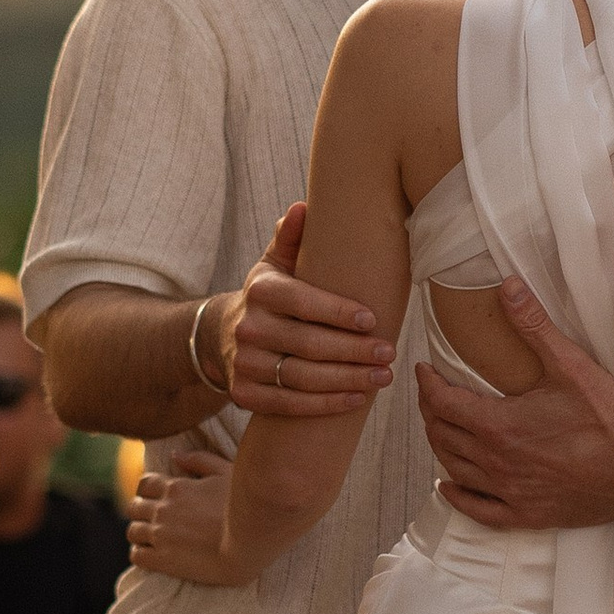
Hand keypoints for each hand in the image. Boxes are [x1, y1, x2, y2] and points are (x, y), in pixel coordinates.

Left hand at [127, 458, 246, 584]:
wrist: (252, 544)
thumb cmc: (247, 506)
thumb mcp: (228, 472)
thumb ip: (199, 461)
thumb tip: (175, 455)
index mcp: (176, 487)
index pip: (144, 484)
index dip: (148, 491)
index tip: (157, 499)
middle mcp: (163, 509)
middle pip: (134, 507)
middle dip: (142, 512)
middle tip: (155, 520)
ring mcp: (161, 535)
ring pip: (132, 531)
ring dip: (140, 533)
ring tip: (152, 539)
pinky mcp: (163, 560)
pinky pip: (137, 556)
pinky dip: (140, 554)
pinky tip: (152, 556)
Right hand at [204, 203, 393, 418]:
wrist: (225, 336)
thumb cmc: (269, 296)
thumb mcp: (275, 264)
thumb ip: (291, 238)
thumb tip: (302, 208)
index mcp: (261, 290)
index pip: (303, 302)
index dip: (338, 313)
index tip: (372, 320)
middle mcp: (248, 328)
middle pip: (309, 345)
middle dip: (354, 352)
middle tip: (389, 353)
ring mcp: (244, 364)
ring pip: (303, 378)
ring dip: (348, 381)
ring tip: (383, 377)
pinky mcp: (244, 395)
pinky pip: (290, 405)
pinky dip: (326, 405)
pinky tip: (357, 400)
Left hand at [416, 278, 613, 527]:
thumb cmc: (608, 419)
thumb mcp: (570, 365)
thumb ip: (534, 326)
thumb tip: (508, 287)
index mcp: (498, 425)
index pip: (443, 403)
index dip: (428, 385)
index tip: (425, 371)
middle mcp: (495, 461)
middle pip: (442, 436)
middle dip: (431, 411)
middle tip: (434, 394)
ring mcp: (509, 492)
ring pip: (454, 469)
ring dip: (441, 446)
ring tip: (441, 428)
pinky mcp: (526, 515)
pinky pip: (477, 510)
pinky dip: (457, 496)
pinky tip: (449, 486)